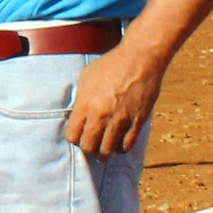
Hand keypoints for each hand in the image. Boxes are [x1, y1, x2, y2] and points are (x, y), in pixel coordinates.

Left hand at [63, 39, 171, 158]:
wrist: (139, 59)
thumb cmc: (111, 65)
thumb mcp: (86, 78)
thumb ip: (81, 99)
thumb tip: (78, 114)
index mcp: (85, 105)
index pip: (72, 135)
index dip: (74, 138)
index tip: (78, 135)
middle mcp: (101, 116)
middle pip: (88, 146)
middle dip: (87, 148)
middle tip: (90, 145)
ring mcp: (120, 120)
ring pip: (107, 150)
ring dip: (104, 153)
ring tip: (103, 151)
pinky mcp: (137, 122)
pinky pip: (127, 145)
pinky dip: (121, 148)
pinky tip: (119, 144)